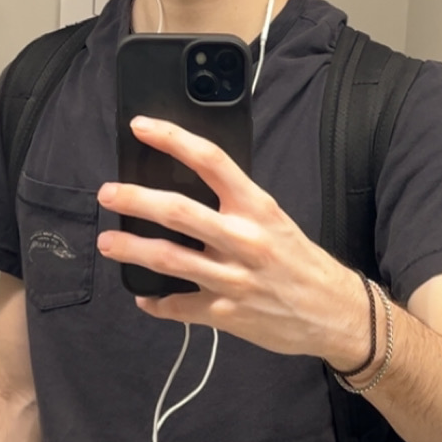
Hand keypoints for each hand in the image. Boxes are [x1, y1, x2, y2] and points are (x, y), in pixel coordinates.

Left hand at [96, 116, 371, 365]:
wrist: (334, 314)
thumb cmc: (302, 263)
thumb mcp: (275, 221)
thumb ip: (236, 206)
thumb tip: (189, 188)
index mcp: (258, 208)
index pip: (211, 161)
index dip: (172, 139)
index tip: (140, 127)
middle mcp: (244, 239)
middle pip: (177, 211)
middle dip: (134, 199)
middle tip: (108, 194)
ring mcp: (234, 279)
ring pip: (169, 259)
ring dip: (131, 249)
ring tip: (107, 243)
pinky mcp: (226, 314)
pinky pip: (179, 307)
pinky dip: (157, 302)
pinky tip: (144, 296)